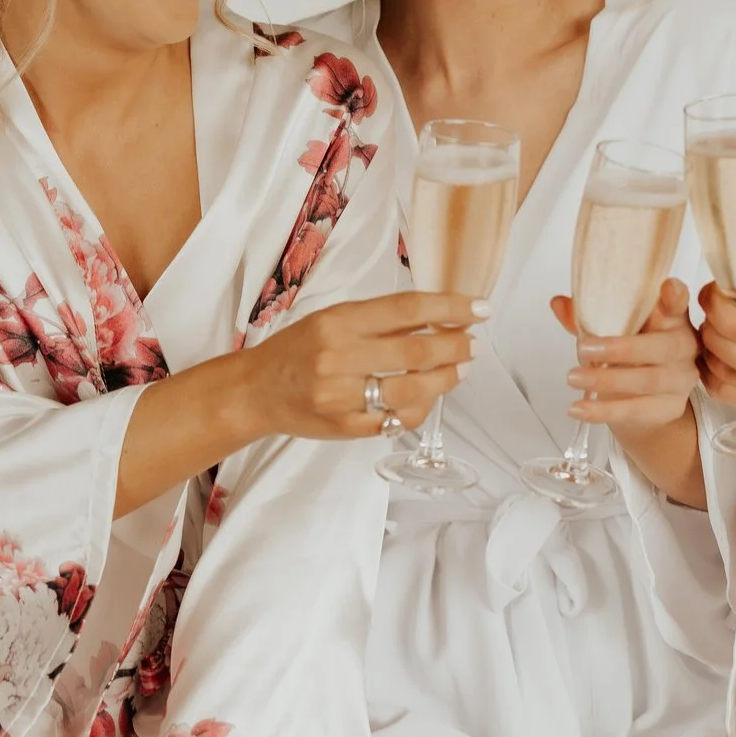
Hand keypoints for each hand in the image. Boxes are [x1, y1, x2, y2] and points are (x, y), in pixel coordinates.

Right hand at [230, 290, 483, 440]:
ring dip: (446, 379)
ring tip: (461, 368)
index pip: (407, 309)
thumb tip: (437, 316)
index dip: (450, 308)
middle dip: (456, 346)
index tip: (479, 309)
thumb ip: (380, 320)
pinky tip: (429, 396)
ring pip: (412, 391)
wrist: (256, 391)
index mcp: (339, 322)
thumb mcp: (333, 319)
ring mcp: (342, 397)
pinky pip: (396, 420)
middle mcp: (340, 357)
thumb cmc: (297, 350)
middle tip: (475, 343)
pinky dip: (420, 407)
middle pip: (416, 352)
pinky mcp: (345, 427)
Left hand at [553, 278, 708, 508]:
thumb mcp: (612, 332)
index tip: (668, 288)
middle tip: (584, 348)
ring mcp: (680, 380)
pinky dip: (604, 411)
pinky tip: (580, 409)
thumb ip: (589, 318)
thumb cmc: (632, 355)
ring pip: (647, 381)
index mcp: (671, 319)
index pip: (678, 304)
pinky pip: (636, 410)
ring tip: (574, 378)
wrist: (648, 401)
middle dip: (621, 348)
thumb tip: (559, 303)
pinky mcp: (670, 408)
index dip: (676, 297)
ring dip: (606, 380)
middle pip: (661, 347)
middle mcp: (683, 347)